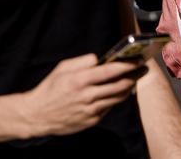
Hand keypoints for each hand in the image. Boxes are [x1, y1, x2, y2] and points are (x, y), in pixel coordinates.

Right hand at [24, 53, 146, 137]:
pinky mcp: (91, 121)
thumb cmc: (50, 88)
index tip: (138, 59)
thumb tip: (101, 59)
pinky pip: (109, 108)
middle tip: (143, 69)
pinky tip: (119, 91)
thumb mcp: (63, 68)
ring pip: (118, 98)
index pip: (111, 71)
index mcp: (80, 80)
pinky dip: (115, 99)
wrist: (37, 115)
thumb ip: (83, 61)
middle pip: (120, 85)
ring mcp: (90, 110)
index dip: (128, 65)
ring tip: (135, 79)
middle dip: (135, 76)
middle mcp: (87, 96)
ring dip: (129, 87)